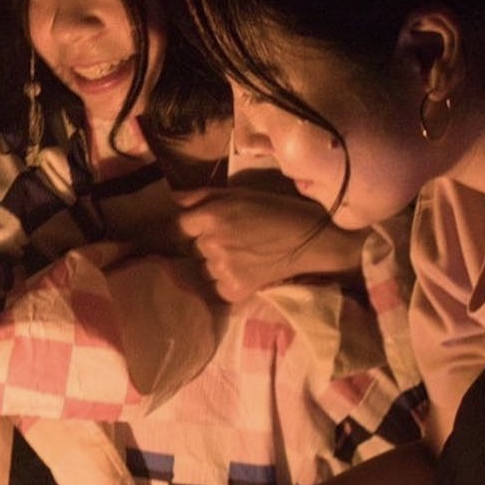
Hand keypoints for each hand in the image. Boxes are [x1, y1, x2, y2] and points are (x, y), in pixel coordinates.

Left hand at [172, 185, 351, 301]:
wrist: (312, 241)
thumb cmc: (278, 211)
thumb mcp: (241, 194)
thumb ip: (202, 196)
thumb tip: (172, 198)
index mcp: (211, 216)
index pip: (179, 225)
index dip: (191, 226)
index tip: (204, 227)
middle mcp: (211, 243)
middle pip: (191, 248)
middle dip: (205, 244)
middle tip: (235, 240)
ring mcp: (221, 269)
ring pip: (203, 268)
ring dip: (216, 264)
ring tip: (244, 256)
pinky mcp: (232, 290)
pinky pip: (216, 287)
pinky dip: (227, 281)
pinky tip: (247, 271)